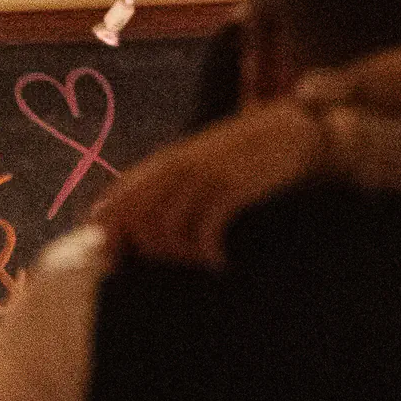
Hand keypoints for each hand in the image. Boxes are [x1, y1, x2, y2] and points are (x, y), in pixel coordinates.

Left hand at [91, 100, 320, 270]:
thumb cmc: (244, 154)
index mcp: (162, 163)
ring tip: (202, 261)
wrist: (292, 131)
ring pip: (164, 231)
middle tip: (170, 268)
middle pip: (134, 221)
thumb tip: (134, 219)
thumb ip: (166, 185)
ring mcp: (201, 177)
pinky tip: (220, 263)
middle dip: (144, 254)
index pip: (113, 203)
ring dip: (180, 257)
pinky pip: (203, 232)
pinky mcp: (230, 188)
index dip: (108, 238)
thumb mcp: (198, 162)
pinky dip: (208, 255)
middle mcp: (175, 168)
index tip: (117, 266)